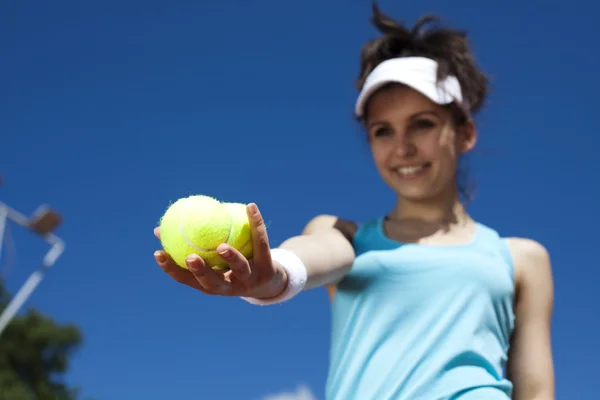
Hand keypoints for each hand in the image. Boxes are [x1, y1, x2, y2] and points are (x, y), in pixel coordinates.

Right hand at [153, 203, 286, 298]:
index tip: (158, 253)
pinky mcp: (268, 269)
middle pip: (213, 283)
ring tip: (221, 246)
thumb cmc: (231, 267)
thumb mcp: (212, 260)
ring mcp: (250, 280)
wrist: (270, 282)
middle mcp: (230, 287)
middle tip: (190, 257)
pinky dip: (256, 225)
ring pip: (240, 269)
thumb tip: (159, 229)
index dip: (172, 269)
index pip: (187, 280)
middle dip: (201, 272)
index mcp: (211, 285)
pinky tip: (250, 206)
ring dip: (231, 257)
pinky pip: (261, 244)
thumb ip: (190, 245)